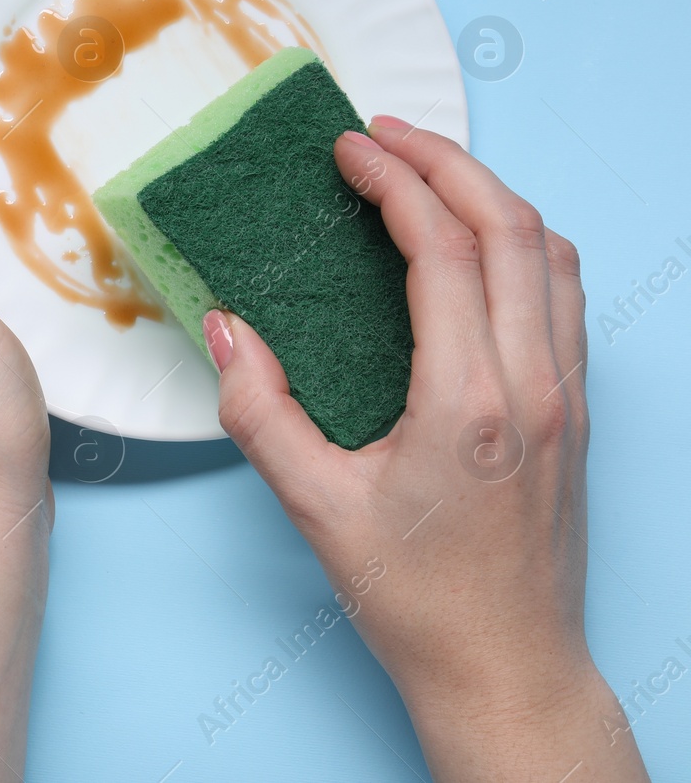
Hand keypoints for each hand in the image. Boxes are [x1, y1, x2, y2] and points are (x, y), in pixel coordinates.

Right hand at [205, 115, 649, 780]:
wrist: (507, 669)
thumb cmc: (415, 600)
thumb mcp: (315, 510)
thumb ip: (260, 412)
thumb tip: (226, 328)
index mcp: (470, 403)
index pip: (443, 250)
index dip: (393, 183)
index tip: (348, 150)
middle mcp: (535, 385)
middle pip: (511, 227)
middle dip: (446, 161)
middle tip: (383, 135)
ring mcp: (568, 395)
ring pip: (552, 253)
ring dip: (492, 194)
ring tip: (428, 169)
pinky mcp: (578, 410)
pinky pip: (565, 293)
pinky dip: (523, 241)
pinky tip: (478, 242)